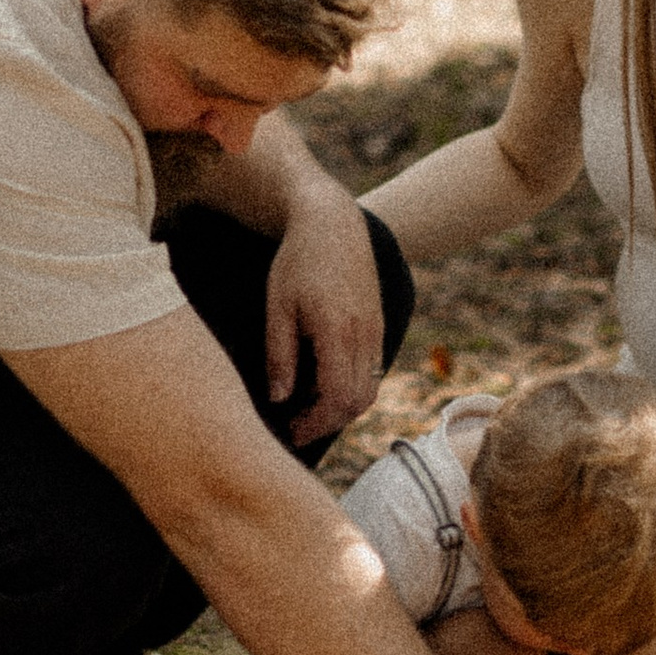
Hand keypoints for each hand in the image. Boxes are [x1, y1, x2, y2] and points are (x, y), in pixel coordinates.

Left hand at [266, 186, 385, 444]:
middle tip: (295, 428)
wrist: (333, 223)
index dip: (314, 423)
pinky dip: (351, 388)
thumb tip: (280, 398)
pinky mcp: (377, 325)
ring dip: (341, 408)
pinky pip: (371, 371)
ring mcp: (375, 331)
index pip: (336, 399)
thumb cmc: (297, 261)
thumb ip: (280, 355)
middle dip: (327, 423)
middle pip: (357, 402)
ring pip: (368, 389)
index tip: (289, 431)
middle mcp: (364, 336)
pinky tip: (322, 384)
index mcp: (338, 332)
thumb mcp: (278, 306)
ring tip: (307, 409)